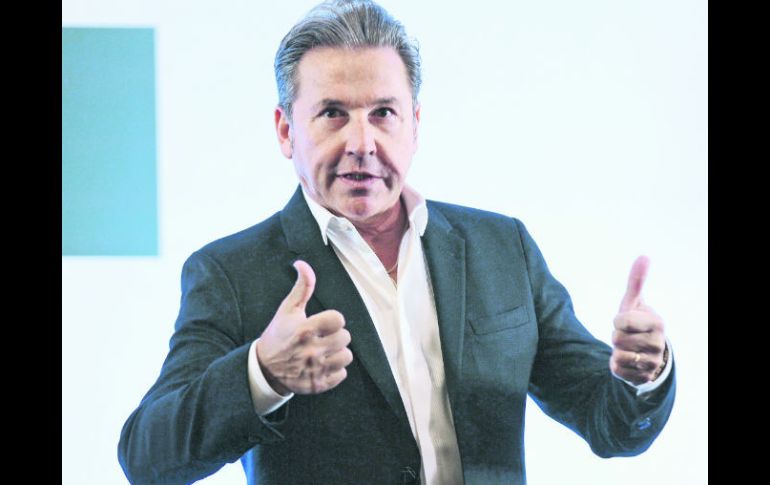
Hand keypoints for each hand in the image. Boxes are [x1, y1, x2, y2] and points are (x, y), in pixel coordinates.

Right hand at [255, 260, 352, 394]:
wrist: (264, 368)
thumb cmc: (279, 334)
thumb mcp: (287, 309)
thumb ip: (302, 287)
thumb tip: (303, 263)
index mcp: (304, 330)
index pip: (339, 320)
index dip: (333, 319)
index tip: (324, 323)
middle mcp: (311, 351)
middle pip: (345, 338)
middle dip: (335, 335)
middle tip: (322, 338)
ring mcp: (315, 370)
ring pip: (347, 356)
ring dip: (337, 353)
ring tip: (324, 351)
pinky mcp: (318, 385)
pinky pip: (342, 374)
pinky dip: (335, 370)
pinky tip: (322, 365)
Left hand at [609, 256, 666, 384]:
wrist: (645, 350)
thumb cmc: (637, 321)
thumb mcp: (634, 301)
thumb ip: (637, 281)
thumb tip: (644, 256)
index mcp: (657, 323)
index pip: (622, 321)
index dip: (618, 320)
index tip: (626, 322)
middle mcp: (659, 343)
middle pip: (617, 338)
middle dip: (616, 336)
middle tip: (627, 336)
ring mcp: (653, 362)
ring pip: (618, 355)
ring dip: (616, 351)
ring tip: (627, 348)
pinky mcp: (643, 377)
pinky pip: (618, 370)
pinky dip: (617, 365)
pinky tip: (627, 361)